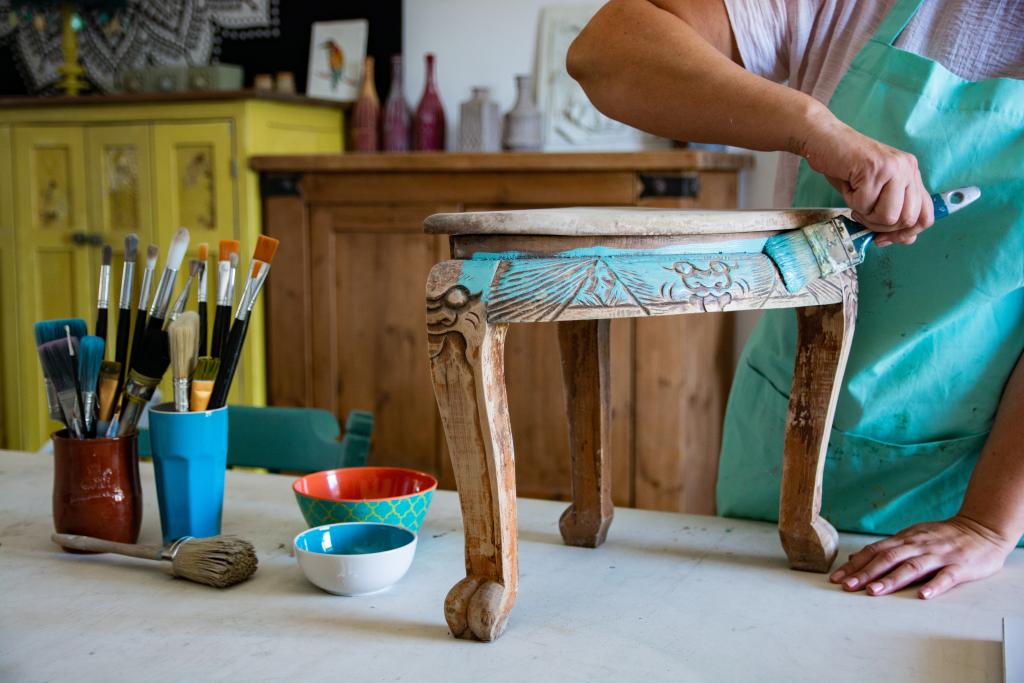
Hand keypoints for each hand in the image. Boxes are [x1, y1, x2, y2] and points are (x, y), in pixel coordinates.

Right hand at [797, 112, 933, 246]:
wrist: (824, 140)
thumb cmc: (846, 167)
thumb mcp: (875, 191)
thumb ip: (893, 211)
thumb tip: (906, 238)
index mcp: (912, 175)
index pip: (926, 215)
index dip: (906, 234)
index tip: (884, 238)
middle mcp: (908, 169)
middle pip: (907, 219)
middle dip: (880, 226)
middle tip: (863, 214)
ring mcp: (893, 168)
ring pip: (889, 216)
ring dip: (866, 215)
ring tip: (855, 199)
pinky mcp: (874, 168)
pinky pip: (865, 204)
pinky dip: (851, 202)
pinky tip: (849, 187)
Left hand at [829, 516, 1014, 598]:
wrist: (982, 529)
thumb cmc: (942, 537)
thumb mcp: (911, 537)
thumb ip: (886, 548)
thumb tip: (854, 560)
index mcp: (905, 539)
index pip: (875, 551)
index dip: (856, 565)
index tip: (837, 578)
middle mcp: (918, 545)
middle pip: (888, 558)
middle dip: (866, 573)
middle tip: (847, 586)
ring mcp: (939, 556)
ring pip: (912, 567)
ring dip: (891, 579)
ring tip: (874, 592)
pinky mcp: (959, 567)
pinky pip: (946, 577)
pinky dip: (934, 586)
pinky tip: (922, 596)